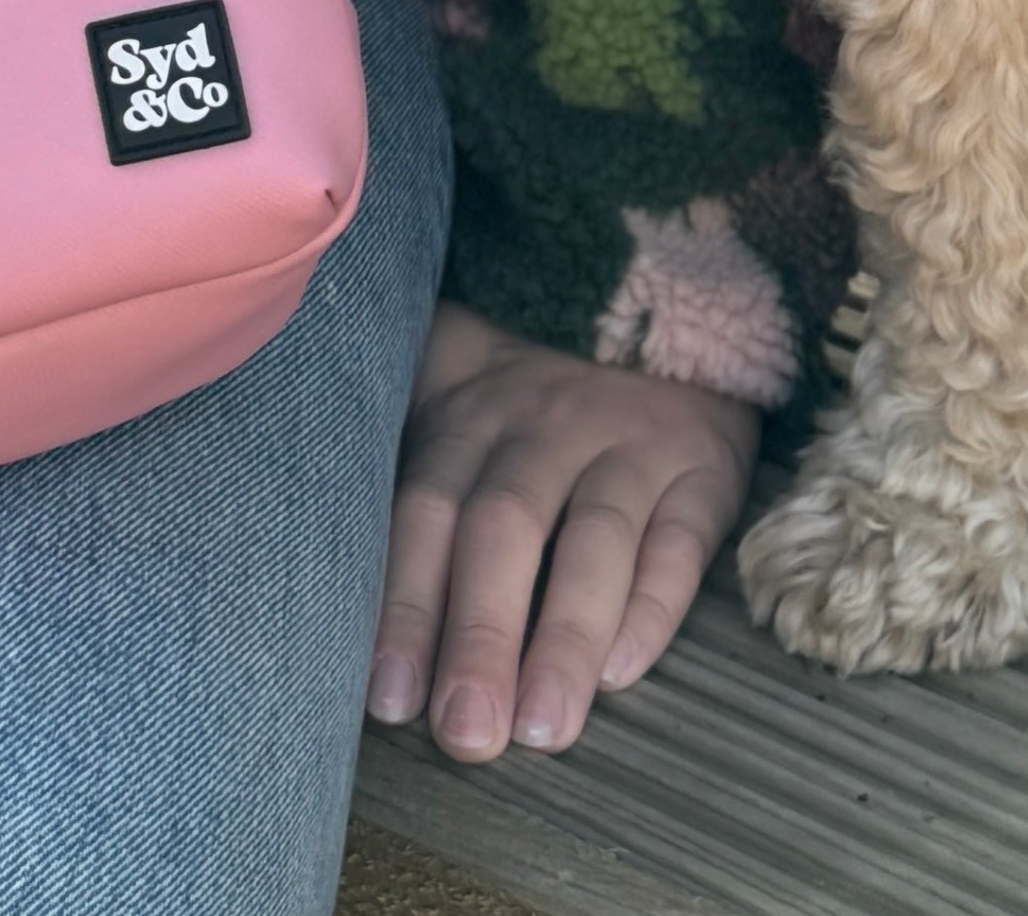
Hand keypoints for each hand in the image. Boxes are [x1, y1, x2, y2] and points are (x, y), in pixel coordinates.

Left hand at [367, 304, 761, 761]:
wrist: (662, 292)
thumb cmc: (534, 382)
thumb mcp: (460, 386)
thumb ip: (411, 467)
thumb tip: (323, 577)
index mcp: (473, 415)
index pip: (428, 511)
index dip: (406, 604)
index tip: (389, 701)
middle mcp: (546, 426)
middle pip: (505, 527)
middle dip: (480, 634)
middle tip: (465, 734)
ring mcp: (630, 442)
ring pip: (595, 538)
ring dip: (565, 636)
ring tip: (543, 729)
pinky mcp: (704, 465)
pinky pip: (681, 536)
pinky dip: (654, 605)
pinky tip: (622, 672)